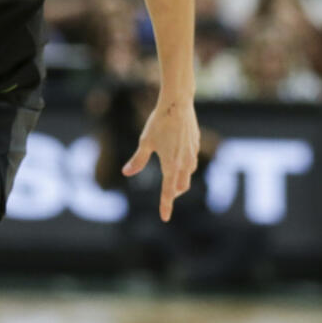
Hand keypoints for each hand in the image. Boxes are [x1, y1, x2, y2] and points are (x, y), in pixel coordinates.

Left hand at [121, 97, 199, 221]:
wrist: (178, 104)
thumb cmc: (159, 123)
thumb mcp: (145, 142)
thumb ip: (137, 160)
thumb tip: (126, 173)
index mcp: (171, 165)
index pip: (168, 192)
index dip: (166, 206)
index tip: (164, 218)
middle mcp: (184, 163)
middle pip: (181, 187)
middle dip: (173, 194)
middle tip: (166, 197)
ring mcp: (192, 154)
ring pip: (188, 176)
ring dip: (180, 181)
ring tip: (171, 181)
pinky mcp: (195, 145)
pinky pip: (192, 163)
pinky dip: (185, 168)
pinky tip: (179, 161)